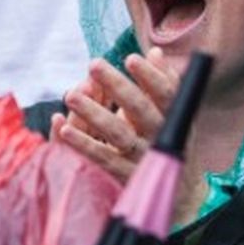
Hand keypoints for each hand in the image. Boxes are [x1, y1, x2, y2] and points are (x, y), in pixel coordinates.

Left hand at [52, 49, 176, 180]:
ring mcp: (144, 158)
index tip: (130, 58)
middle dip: (117, 86)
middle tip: (94, 64)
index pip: (166, 93)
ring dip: (94, 113)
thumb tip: (156, 53)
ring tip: (70, 95)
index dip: (150, 76)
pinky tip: (64, 128)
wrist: (178, 191)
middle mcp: (161, 136)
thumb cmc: (166, 136)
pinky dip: (84, 144)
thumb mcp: (170, 112)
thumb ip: (164, 82)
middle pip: (140, 109)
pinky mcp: (126, 177)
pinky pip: (103, 159)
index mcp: (174, 115)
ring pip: (119, 134)